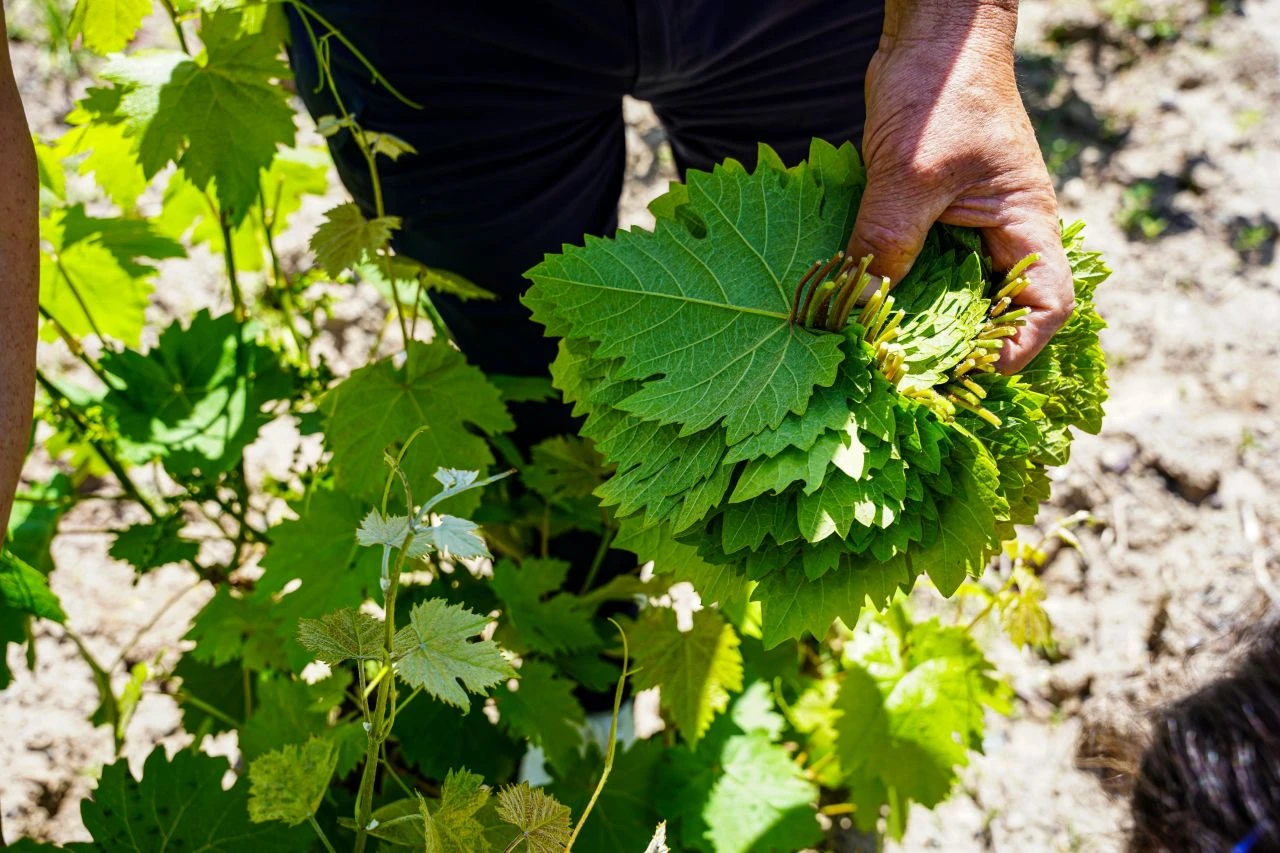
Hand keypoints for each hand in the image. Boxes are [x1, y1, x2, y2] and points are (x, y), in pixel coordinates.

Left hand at [847, 0, 1072, 371]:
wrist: (930, 34)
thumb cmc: (942, 91)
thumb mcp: (910, 174)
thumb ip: (887, 239)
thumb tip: (859, 306)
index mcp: (1023, 221)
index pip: (1045, 303)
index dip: (1020, 346)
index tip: (976, 373)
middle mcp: (1000, 229)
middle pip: (994, 307)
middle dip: (961, 346)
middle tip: (916, 377)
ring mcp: (965, 222)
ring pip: (951, 290)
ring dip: (921, 320)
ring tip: (885, 354)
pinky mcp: (929, 213)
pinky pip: (918, 264)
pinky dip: (895, 288)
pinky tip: (863, 308)